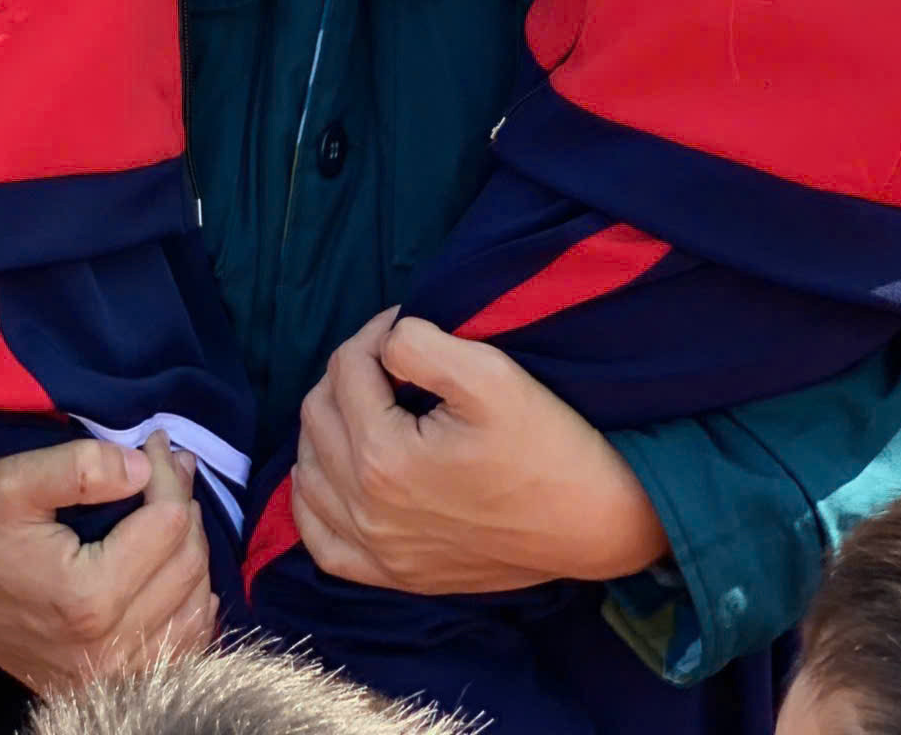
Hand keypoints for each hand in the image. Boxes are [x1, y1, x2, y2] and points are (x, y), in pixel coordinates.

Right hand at [0, 432, 215, 692]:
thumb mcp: (15, 478)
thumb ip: (84, 467)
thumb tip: (144, 465)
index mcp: (85, 598)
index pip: (169, 524)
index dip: (168, 474)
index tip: (154, 442)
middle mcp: (101, 648)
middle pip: (188, 565)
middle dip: (183, 504)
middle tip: (164, 466)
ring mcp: (101, 673)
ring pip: (194, 609)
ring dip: (192, 552)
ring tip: (168, 508)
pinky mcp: (96, 681)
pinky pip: (177, 651)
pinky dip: (189, 608)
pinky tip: (176, 570)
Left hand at [293, 310, 666, 594]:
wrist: (592, 519)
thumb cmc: (546, 442)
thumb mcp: (490, 373)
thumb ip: (421, 345)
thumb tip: (386, 341)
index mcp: (383, 457)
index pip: (346, 368)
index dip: (374, 332)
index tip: (407, 324)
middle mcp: (367, 510)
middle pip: (318, 415)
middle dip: (347, 373)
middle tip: (390, 358)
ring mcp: (377, 551)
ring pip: (308, 473)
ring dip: (326, 426)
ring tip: (367, 402)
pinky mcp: (393, 577)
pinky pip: (321, 541)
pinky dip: (314, 501)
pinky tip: (334, 473)